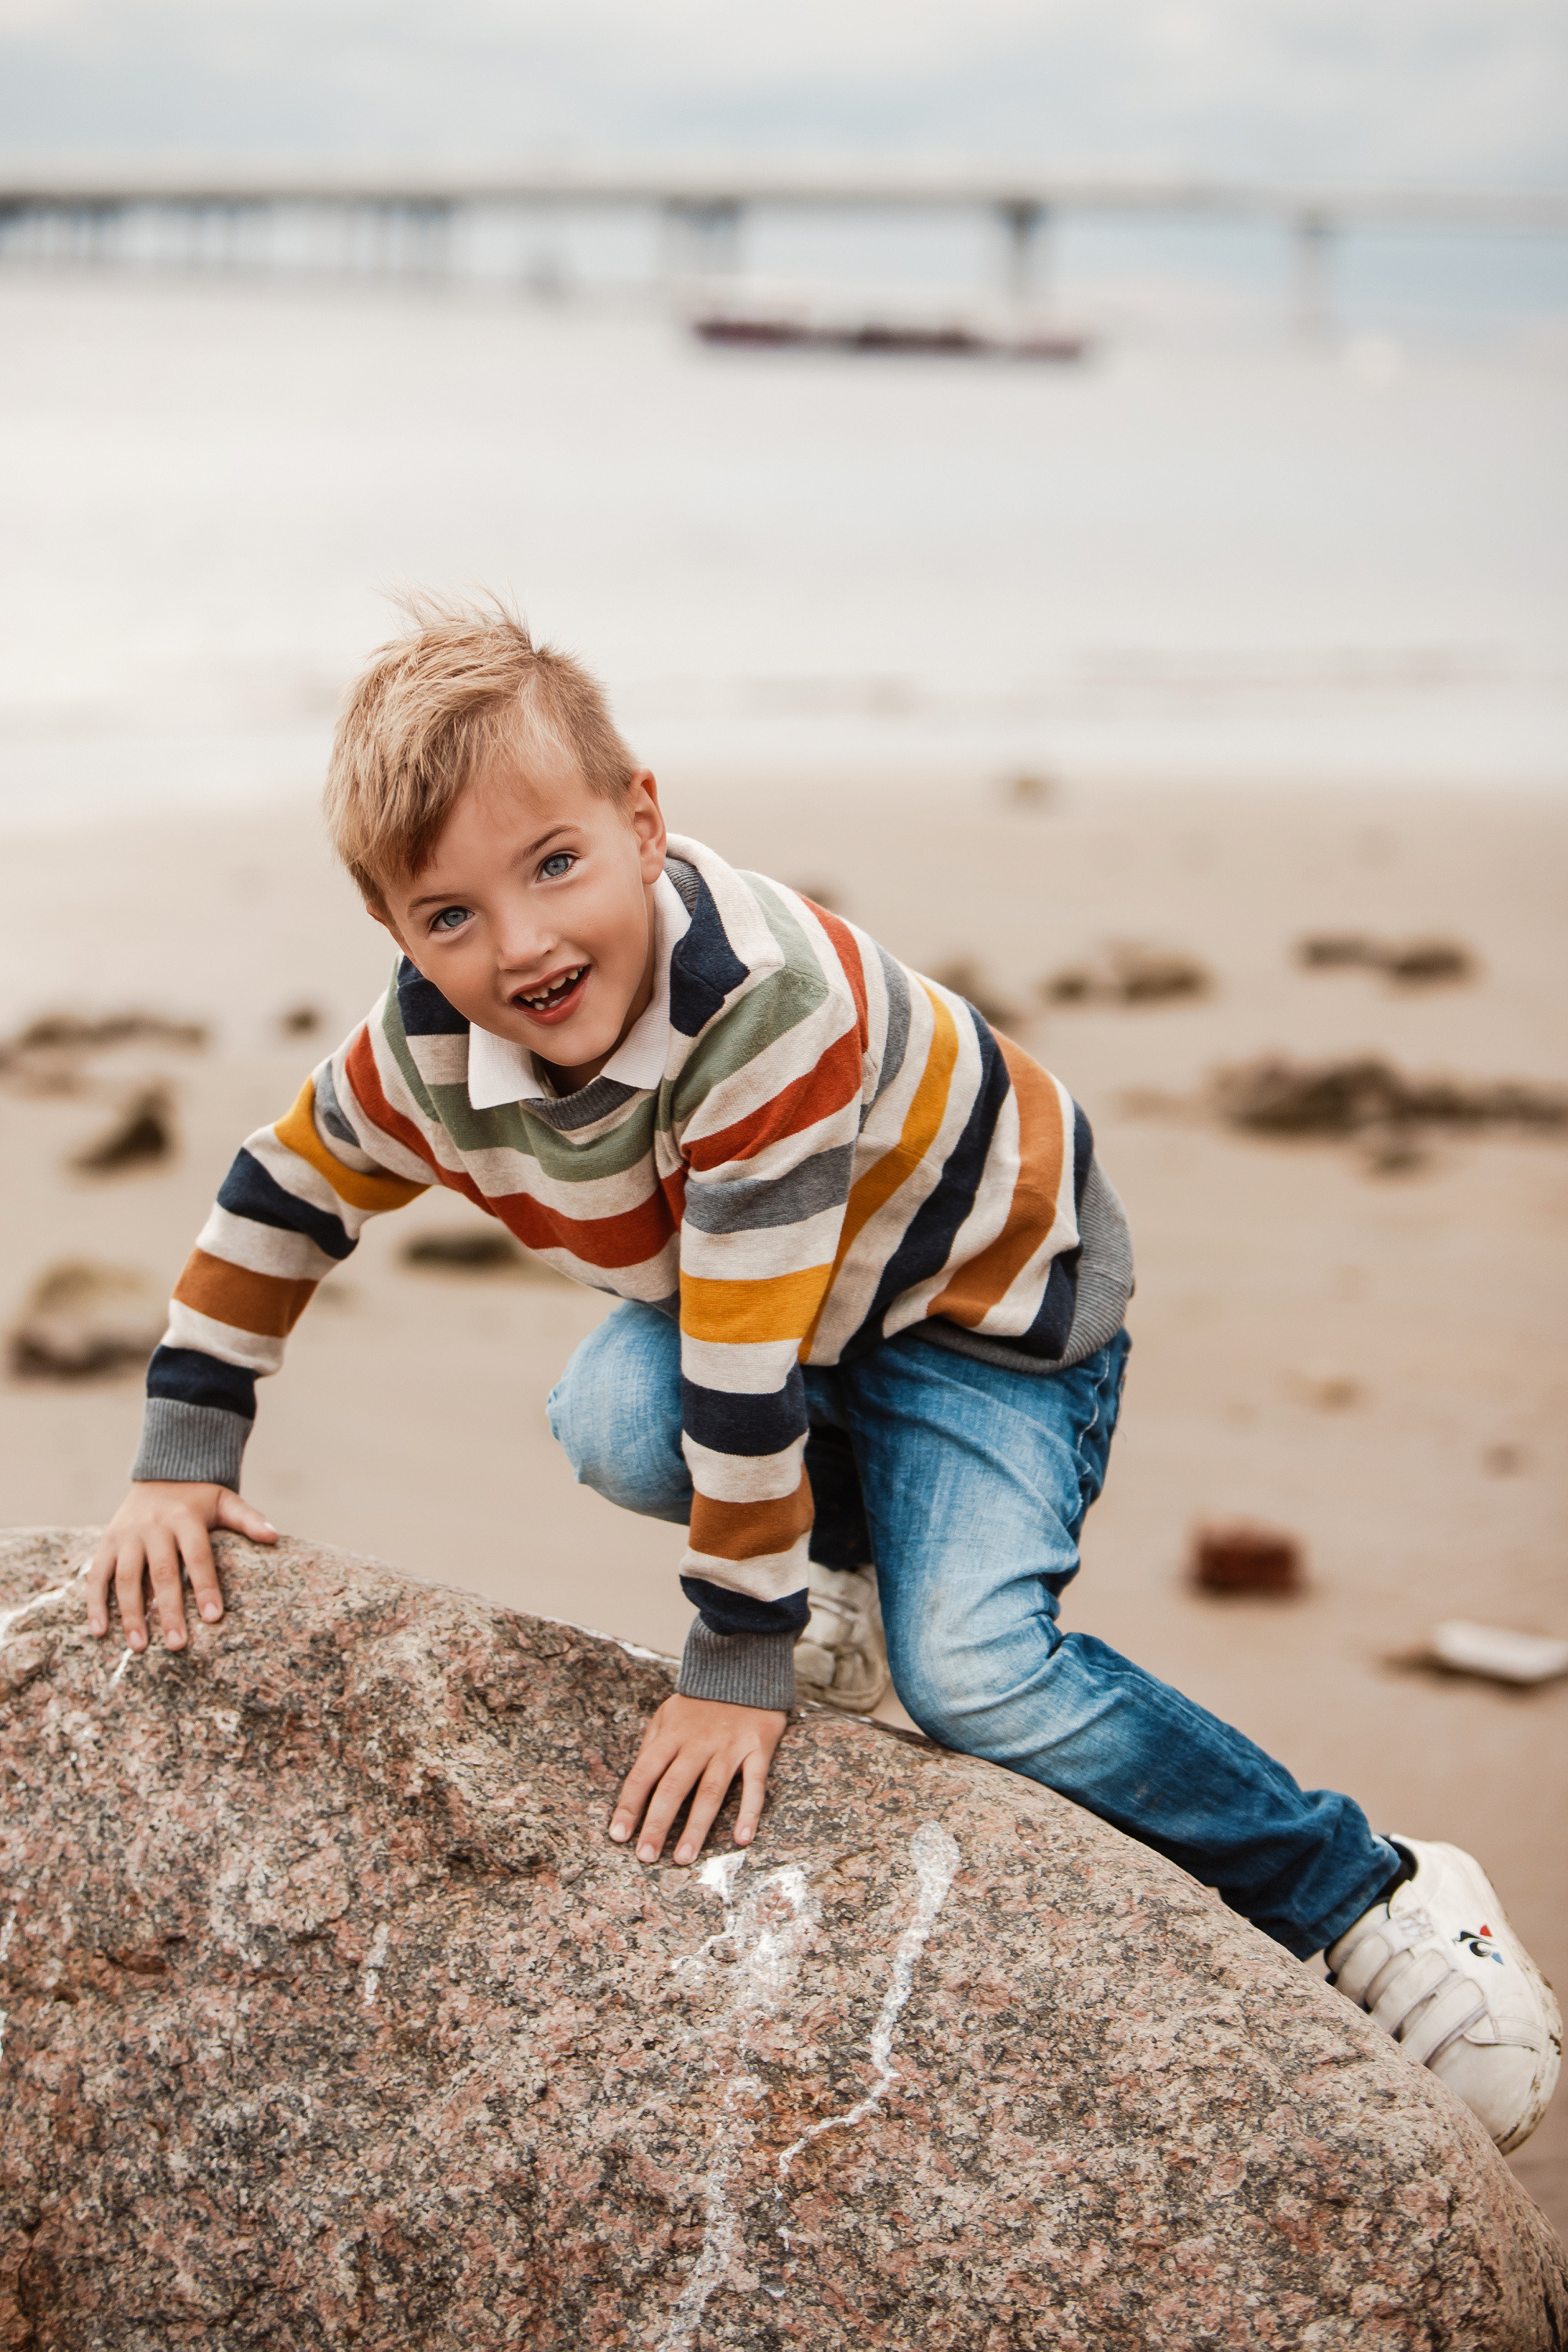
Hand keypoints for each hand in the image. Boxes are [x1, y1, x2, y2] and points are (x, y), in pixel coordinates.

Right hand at [84, 1482, 277, 1653]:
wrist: (163, 1474)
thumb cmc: (200, 1498)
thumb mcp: (226, 1501)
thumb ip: (248, 1520)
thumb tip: (274, 1537)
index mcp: (185, 1518)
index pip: (198, 1556)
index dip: (206, 1586)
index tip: (213, 1617)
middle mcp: (153, 1527)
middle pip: (161, 1573)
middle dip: (168, 1610)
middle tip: (177, 1645)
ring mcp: (126, 1535)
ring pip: (126, 1578)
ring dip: (130, 1614)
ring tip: (140, 1646)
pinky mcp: (107, 1543)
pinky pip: (97, 1575)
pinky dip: (95, 1604)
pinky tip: (100, 1632)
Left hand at [609, 1693, 787, 1865]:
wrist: (744, 1668)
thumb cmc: (700, 1701)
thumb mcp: (667, 1713)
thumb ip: (652, 1746)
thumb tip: (636, 1784)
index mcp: (671, 1734)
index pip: (643, 1774)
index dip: (629, 1805)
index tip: (618, 1835)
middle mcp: (697, 1742)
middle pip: (673, 1788)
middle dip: (657, 1824)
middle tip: (646, 1857)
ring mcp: (729, 1747)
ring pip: (710, 1792)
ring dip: (696, 1828)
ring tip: (684, 1858)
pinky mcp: (758, 1748)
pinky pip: (754, 1784)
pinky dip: (749, 1811)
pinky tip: (742, 1838)